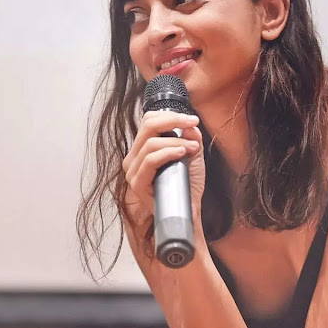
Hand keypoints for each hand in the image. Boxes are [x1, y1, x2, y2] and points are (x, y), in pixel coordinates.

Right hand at [121, 111, 205, 261]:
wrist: (188, 213)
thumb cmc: (187, 186)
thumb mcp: (192, 156)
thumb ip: (191, 138)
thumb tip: (190, 124)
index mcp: (142, 149)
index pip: (148, 121)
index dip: (170, 115)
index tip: (192, 119)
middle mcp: (134, 158)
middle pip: (147, 126)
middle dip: (173, 121)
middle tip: (193, 123)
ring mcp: (133, 172)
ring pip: (150, 143)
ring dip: (175, 141)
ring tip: (192, 147)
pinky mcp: (137, 184)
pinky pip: (150, 161)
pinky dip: (167, 153)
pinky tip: (182, 153)